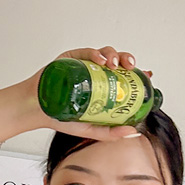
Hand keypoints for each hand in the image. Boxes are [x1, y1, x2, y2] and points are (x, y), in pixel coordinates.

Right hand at [23, 46, 151, 141]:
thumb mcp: (89, 130)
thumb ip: (110, 132)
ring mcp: (84, 65)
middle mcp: (95, 74)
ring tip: (115, 64)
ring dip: (113, 55)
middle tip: (131, 67)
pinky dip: (95, 53)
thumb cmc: (61, 118)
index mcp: (103, 88)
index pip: (124, 78)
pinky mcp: (71, 58)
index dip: (137, 74)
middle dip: (127, 60)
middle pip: (117, 62)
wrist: (37, 111)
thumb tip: (133, 132)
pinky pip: (86, 52)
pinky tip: (100, 60)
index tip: (147, 76)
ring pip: (104, 53)